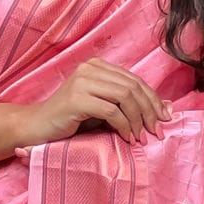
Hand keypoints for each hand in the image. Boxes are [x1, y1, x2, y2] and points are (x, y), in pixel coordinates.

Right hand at [17, 59, 171, 146]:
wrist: (36, 126)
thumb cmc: (71, 120)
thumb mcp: (103, 110)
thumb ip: (127, 105)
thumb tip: (166, 108)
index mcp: (98, 66)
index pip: (135, 80)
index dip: (154, 99)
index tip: (166, 119)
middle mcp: (90, 68)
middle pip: (133, 87)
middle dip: (150, 111)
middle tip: (157, 131)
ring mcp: (82, 82)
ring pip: (125, 96)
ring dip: (138, 119)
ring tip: (141, 137)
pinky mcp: (76, 99)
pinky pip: (111, 110)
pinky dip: (124, 125)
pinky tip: (127, 138)